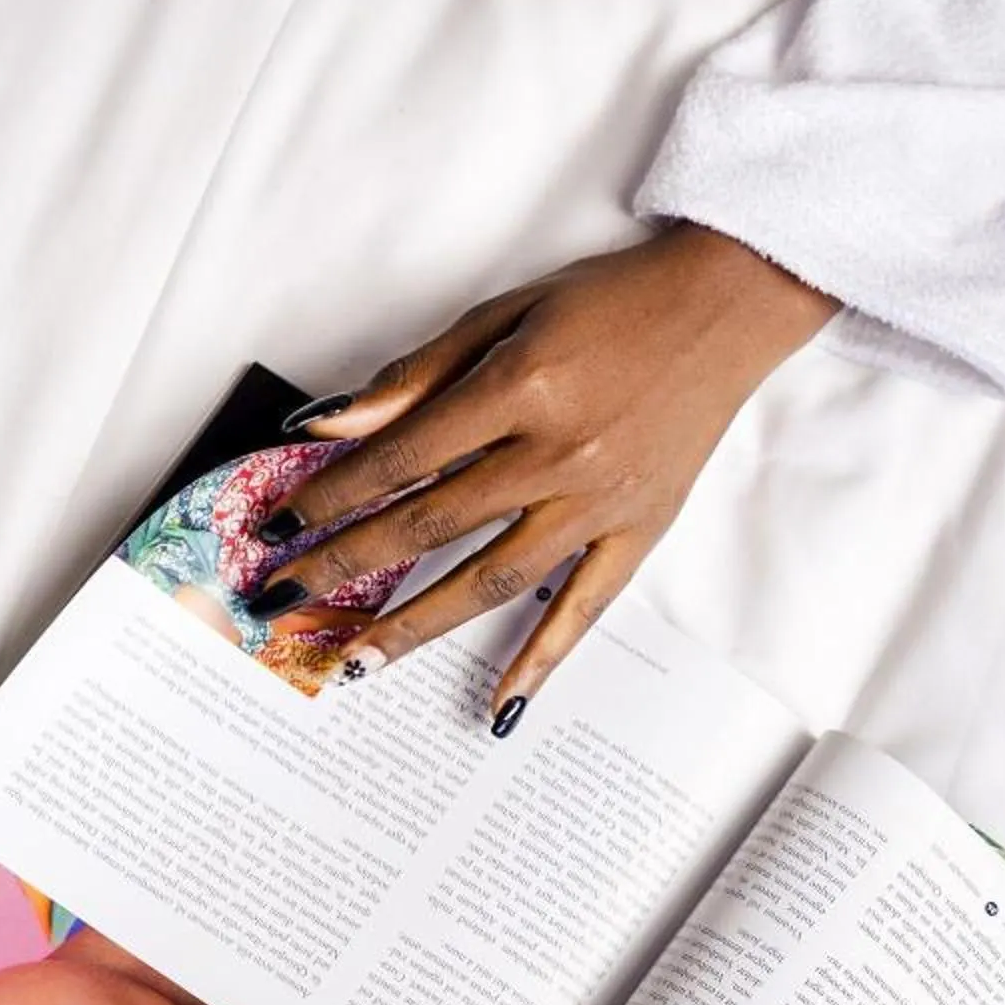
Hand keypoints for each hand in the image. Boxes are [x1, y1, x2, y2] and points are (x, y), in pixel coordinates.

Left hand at [256, 225, 836, 726]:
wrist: (723, 308)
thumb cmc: (611, 303)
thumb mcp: (504, 313)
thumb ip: (418, 375)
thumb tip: (330, 425)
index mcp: (520, 388)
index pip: (401, 458)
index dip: (332, 496)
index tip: (281, 527)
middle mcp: (559, 453)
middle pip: (431, 524)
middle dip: (348, 566)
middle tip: (285, 601)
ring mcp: (601, 501)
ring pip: (493, 579)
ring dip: (419, 625)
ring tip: (359, 661)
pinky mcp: (639, 531)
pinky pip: (584, 606)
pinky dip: (542, 657)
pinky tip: (500, 701)